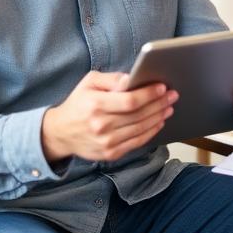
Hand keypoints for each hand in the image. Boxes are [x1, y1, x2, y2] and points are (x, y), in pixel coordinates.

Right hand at [41, 71, 178, 162]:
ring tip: (169, 107)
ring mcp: (106, 142)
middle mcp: (101, 125)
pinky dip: (151, 132)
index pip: (130, 101)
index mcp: (95, 104)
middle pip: (139, 115)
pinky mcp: (111, 153)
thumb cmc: (78, 103)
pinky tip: (159, 122)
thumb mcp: (89, 82)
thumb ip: (111, 79)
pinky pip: (137, 142)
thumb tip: (133, 78)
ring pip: (141, 129)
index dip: (149, 94)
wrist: (60, 133)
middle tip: (172, 95)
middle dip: (159, 103)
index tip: (162, 87)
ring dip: (159, 117)